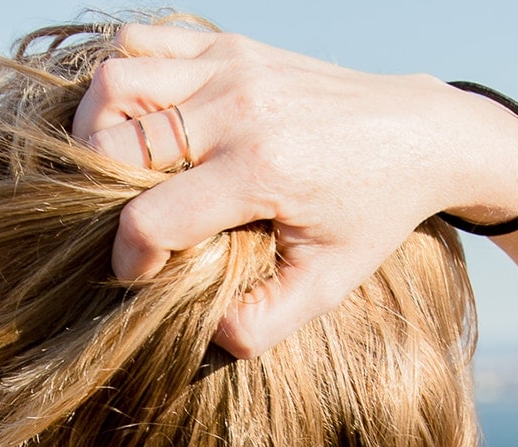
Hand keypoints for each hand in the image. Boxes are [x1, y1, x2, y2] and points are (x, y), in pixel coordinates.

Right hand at [73, 25, 517, 357]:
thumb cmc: (371, 213)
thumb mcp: (329, 284)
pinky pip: (141, 42)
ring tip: (120, 171)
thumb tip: (206, 334)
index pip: (150, 217)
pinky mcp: (230, 43)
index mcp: (262, 169)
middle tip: (126, 221)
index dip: (129, 258)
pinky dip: (123, 81)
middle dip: (97, 194)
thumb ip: (265, 323)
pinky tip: (143, 124)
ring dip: (98, 130)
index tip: (143, 274)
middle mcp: (240, 107)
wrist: (420, 132)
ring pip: (115, 80)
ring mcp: (232, 64)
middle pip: (112, 139)